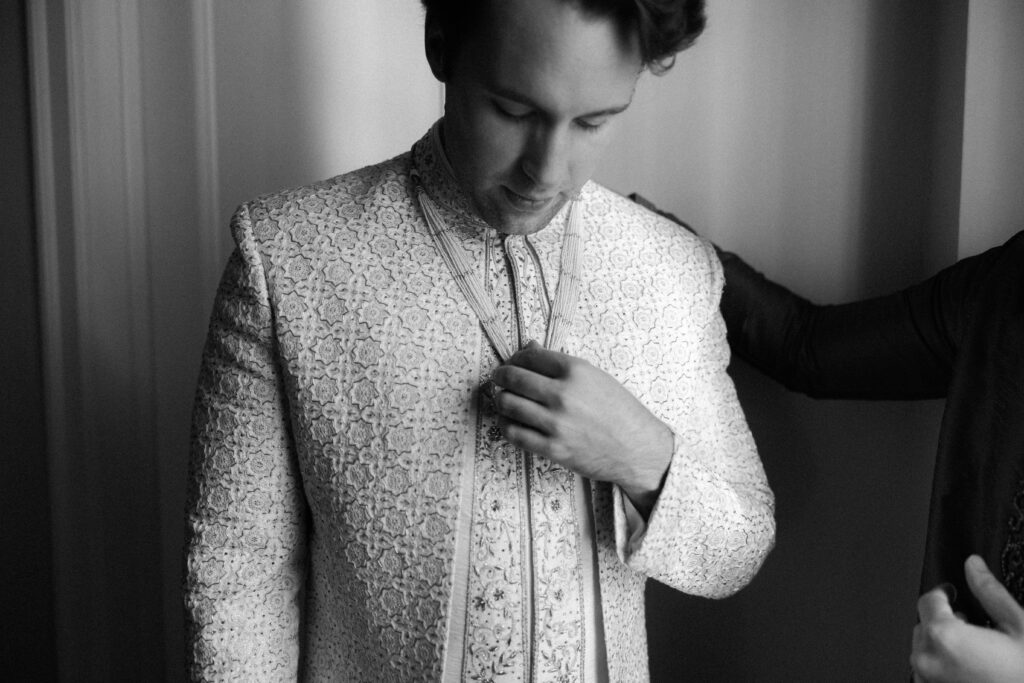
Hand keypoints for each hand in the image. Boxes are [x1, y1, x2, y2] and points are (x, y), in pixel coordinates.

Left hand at [489, 341, 673, 515]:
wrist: (637, 448)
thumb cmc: (619, 410)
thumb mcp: (595, 377)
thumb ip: (560, 364)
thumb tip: (529, 348)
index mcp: (575, 371)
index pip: (529, 357)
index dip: (515, 358)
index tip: (513, 363)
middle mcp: (563, 394)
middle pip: (513, 378)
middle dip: (500, 376)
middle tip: (498, 379)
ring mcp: (556, 423)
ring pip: (508, 404)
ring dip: (500, 399)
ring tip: (504, 399)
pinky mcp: (552, 448)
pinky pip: (513, 433)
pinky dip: (506, 424)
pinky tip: (510, 421)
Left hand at [911, 555, 1023, 681]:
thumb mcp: (1019, 626)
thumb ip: (990, 592)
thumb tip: (974, 566)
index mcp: (944, 637)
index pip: (927, 601)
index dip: (943, 593)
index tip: (953, 593)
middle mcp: (929, 661)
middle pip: (923, 626)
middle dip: (944, 621)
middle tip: (972, 625)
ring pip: (924, 653)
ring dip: (943, 646)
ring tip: (977, 652)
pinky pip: (929, 676)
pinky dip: (944, 668)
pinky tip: (973, 671)